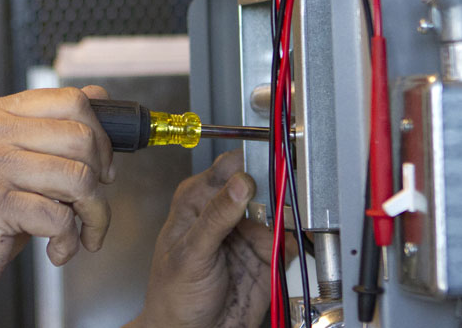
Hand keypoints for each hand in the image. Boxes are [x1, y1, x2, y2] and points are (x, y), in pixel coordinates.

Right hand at [0, 86, 114, 316]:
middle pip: (82, 137)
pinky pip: (60, 218)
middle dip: (101, 180)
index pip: (71, 100)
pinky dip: (69, 242)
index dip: (102, 136)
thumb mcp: (11, 165)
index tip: (104, 167)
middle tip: (92, 206)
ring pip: (78, 178)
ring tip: (80, 233)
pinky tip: (56, 251)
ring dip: (93, 215)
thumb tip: (100, 97)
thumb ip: (49, 135)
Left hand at [129, 149, 272, 327]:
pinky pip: (287, 244)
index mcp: (197, 201)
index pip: (227, 169)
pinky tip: (277, 256)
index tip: (262, 172)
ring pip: (277, 216)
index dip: (247, 166)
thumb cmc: (174, 295)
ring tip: (270, 241)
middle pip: (259, 188)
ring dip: (280, 226)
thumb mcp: (191, 253)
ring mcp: (246, 235)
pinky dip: (287, 248)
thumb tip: (239, 183)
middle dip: (271, 197)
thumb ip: (216, 217)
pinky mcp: (265, 258)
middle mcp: (224, 214)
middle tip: (273, 208)